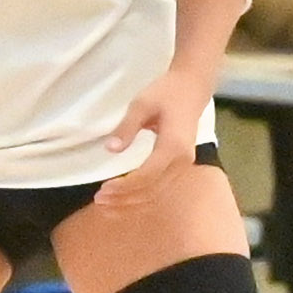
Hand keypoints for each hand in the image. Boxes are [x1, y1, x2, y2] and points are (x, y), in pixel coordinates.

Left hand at [92, 70, 216, 210]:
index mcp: (173, 146)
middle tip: (99, 200)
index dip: (125, 186)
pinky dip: (141, 197)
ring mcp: (183, 165)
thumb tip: (110, 150)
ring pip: (156, 193)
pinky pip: (160, 188)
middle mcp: (181, 161)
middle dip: (125, 199)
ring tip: (107, 205)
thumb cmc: (166, 92)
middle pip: (152, 190)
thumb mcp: (141, 104)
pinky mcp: (180, 166)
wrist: (192, 88)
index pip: (147, 175)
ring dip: (131, 202)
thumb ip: (126, 128)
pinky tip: (124, 199)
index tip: (103, 190)